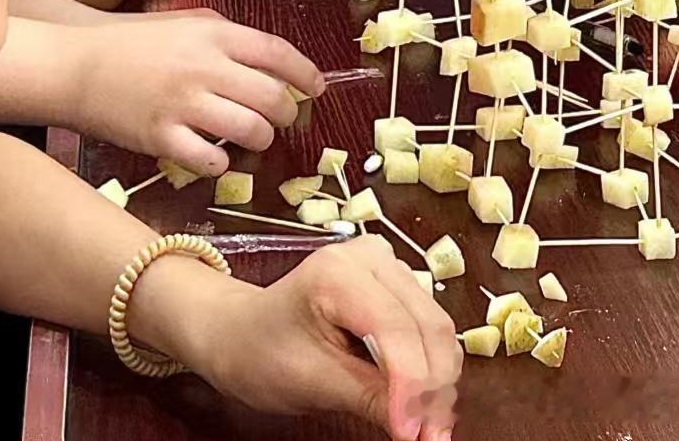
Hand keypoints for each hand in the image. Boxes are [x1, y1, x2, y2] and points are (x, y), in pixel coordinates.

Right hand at [71, 12, 323, 171]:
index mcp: (214, 34)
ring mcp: (183, 105)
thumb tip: (274, 62)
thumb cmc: (134, 42)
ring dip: (261, 138)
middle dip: (287, 112)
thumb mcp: (187, 23)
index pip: (277, 53)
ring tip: (253, 136)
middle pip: (272, 97)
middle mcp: (204, 68)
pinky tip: (217, 155)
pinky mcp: (161, 138)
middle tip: (282, 117)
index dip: (305, 73)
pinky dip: (223, 162)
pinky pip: (212, 160)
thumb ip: (230, 38)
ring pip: (251, 130)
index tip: (317, 88)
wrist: (76, 65)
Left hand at [194, 237, 459, 440]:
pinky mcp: (397, 281)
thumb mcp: (310, 382)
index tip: (416, 434)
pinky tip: (422, 401)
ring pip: (436, 327)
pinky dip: (431, 367)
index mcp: (337, 272)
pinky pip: (429, 326)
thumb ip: (370, 398)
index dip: (413, 385)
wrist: (240, 333)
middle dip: (434, 389)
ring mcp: (388, 265)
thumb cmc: (261, 353)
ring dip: (438, 381)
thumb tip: (420, 429)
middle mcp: (371, 257)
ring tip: (427, 426)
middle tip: (432, 438)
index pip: (396, 328)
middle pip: (428, 325)